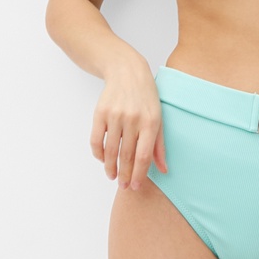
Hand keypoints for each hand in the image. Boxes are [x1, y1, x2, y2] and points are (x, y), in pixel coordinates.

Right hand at [89, 56, 166, 190]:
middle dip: (125, 175)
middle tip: (123, 187)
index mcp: (150, 122)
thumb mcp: (158, 117)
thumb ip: (159, 145)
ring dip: (110, 167)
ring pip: (111, 150)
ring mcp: (115, 115)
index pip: (143, 155)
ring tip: (113, 177)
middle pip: (126, 155)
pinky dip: (98, 153)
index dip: (139, 174)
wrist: (127, 71)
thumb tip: (163, 170)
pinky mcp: (100, 112)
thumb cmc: (146, 97)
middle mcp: (133, 119)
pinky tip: (103, 159)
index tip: (136, 186)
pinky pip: (96, 140)